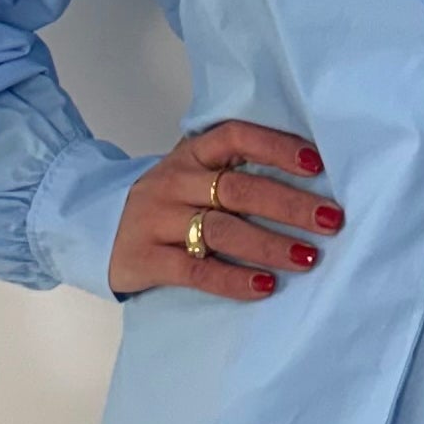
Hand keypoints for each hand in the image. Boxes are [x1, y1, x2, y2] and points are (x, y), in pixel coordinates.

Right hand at [106, 119, 341, 299]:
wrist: (93, 226)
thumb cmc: (163, 202)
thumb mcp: (190, 174)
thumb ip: (232, 172)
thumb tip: (309, 181)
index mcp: (190, 155)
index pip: (236, 137)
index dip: (277, 147)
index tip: (317, 165)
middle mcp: (174, 182)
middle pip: (238, 190)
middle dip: (290, 205)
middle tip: (330, 220)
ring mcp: (157, 220)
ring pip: (221, 230)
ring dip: (269, 245)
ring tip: (307, 257)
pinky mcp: (146, 259)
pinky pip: (195, 271)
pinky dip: (233, 280)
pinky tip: (264, 286)